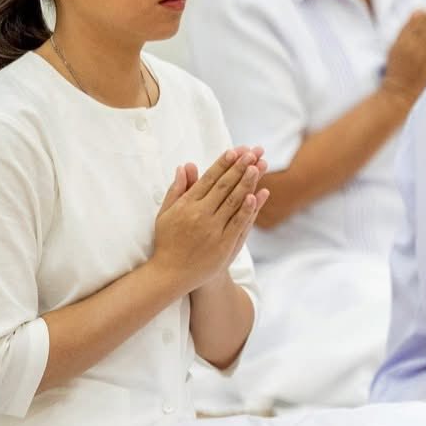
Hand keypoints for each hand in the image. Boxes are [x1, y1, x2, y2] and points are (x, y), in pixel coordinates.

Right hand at [148, 148, 267, 289]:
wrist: (171, 274)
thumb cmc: (168, 240)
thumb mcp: (166, 213)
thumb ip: (177, 189)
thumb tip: (185, 166)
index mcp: (186, 205)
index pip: (208, 180)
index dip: (223, 164)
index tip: (234, 151)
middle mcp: (200, 215)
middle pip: (224, 187)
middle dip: (239, 168)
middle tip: (253, 152)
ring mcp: (213, 230)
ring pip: (234, 202)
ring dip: (247, 182)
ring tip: (259, 166)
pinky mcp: (224, 244)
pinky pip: (239, 223)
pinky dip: (249, 209)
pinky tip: (257, 195)